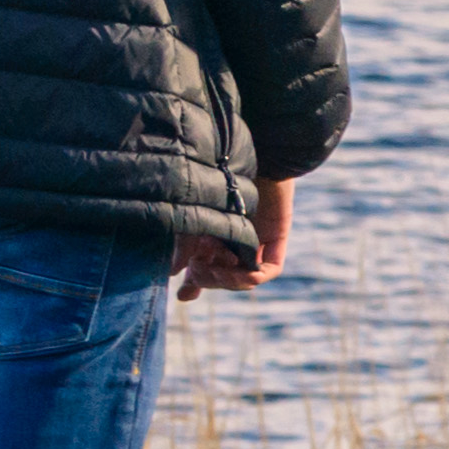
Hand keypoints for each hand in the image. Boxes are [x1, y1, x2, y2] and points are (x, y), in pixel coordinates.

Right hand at [182, 174, 291, 298]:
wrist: (248, 152)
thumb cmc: (215, 176)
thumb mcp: (195, 214)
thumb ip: (184, 245)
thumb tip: (172, 273)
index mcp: (210, 231)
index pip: (202, 266)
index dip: (195, 284)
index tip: (183, 296)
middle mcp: (231, 238)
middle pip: (220, 275)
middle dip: (207, 280)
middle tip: (197, 272)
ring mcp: (254, 240)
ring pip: (243, 277)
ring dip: (228, 280)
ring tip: (216, 269)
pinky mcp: (276, 237)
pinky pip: (268, 269)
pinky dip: (254, 276)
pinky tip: (244, 274)